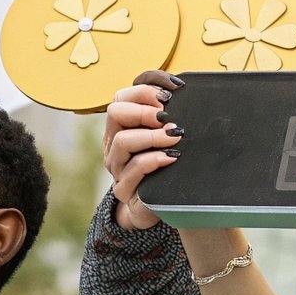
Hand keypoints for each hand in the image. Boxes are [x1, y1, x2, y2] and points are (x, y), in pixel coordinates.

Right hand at [105, 70, 185, 229]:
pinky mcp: (124, 189)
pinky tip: (172, 157)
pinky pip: (134, 169)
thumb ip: (168, 116)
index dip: (145, 89)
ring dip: (152, 135)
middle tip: (166, 116)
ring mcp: (117, 167)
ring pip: (122, 140)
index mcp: (121, 126)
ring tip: (175, 136)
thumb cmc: (166, 165)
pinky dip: (155, 159)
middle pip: (115, 112)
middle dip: (144, 110)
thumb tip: (182, 90)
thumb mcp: (166, 136)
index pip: (122, 96)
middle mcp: (114, 143)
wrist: (158, 205)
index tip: (173, 91)